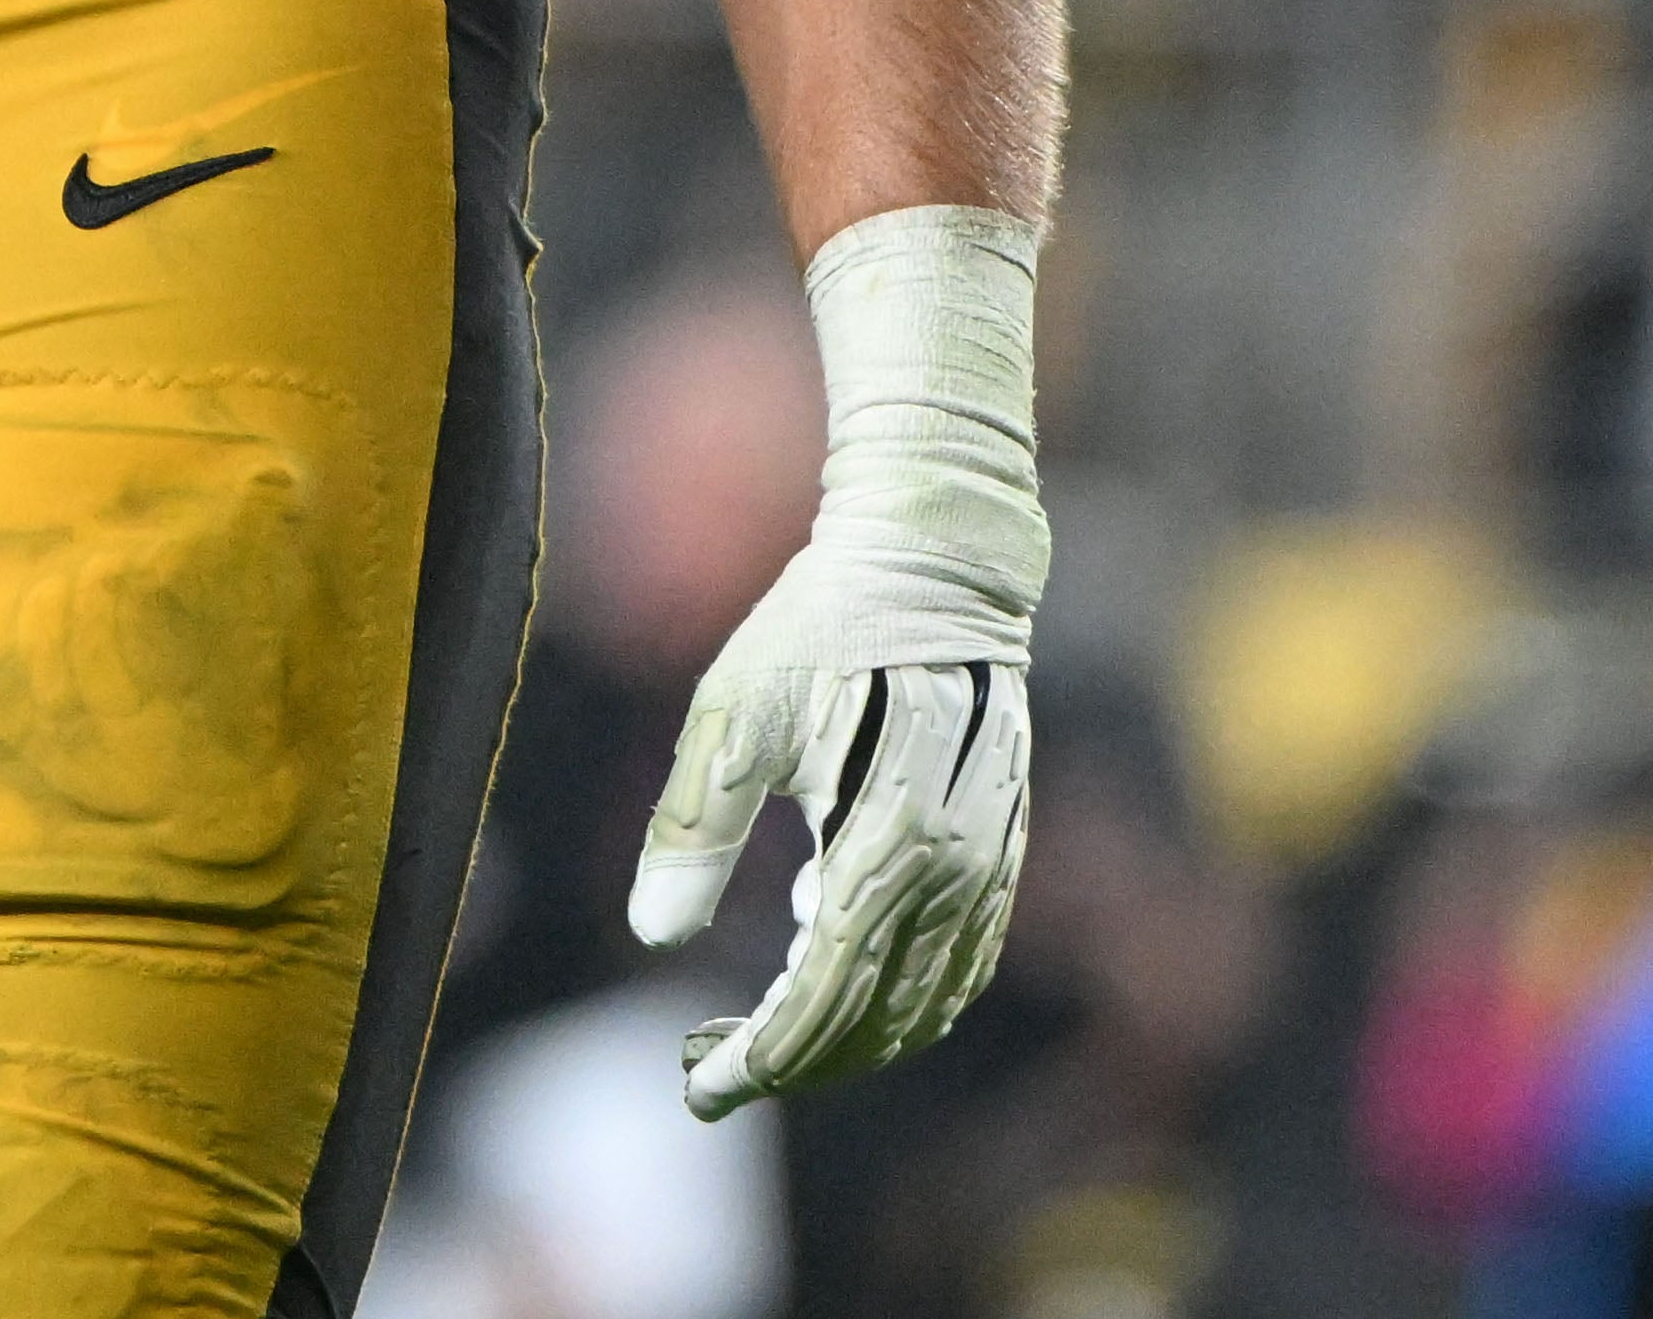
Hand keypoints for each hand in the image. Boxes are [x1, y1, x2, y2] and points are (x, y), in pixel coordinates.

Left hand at [631, 205, 1047, 1119]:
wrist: (932, 565)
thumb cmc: (818, 632)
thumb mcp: (732, 718)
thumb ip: (693, 830)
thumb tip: (652, 934)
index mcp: (886, 844)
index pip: (823, 995)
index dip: (762, 1057)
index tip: (698, 1086)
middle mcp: (952, 871)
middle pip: (873, 1017)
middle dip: (792, 1062)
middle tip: (709, 1075)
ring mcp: (988, 867)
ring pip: (922, 1005)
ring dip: (845, 1043)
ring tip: (763, 1044)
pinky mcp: (1000, 853)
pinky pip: (959, 966)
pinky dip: (904, 1005)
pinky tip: (841, 990)